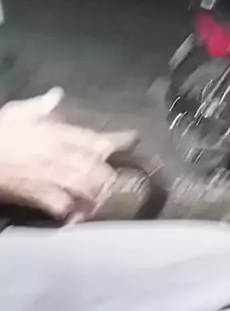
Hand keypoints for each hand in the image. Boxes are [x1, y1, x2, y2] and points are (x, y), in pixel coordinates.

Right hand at [0, 88, 136, 219]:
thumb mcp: (17, 112)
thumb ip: (40, 106)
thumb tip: (57, 95)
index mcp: (55, 133)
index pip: (92, 137)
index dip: (115, 140)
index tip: (132, 140)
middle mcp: (58, 154)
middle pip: (95, 166)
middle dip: (107, 174)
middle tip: (115, 180)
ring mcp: (50, 176)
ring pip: (84, 186)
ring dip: (95, 194)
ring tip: (100, 200)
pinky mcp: (38, 195)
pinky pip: (62, 205)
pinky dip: (71, 212)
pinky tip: (75, 216)